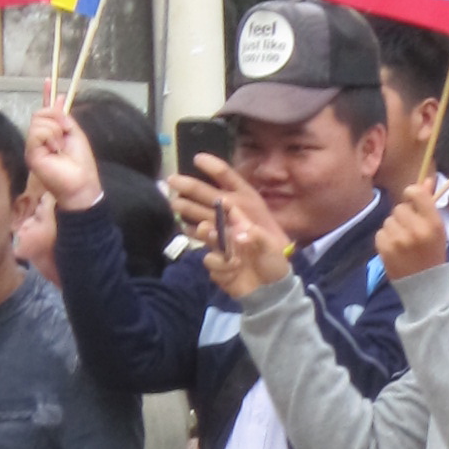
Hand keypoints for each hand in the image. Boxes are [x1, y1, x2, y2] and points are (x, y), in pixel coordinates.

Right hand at [28, 101, 101, 213]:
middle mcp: (39, 138)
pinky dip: (50, 136)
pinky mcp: (30, 153)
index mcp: (51, 133)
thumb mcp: (75, 133)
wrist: (81, 183)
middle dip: (56, 117)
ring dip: (55, 130)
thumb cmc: (80, 163)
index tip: (48, 80)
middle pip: (41, 113)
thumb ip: (65, 117)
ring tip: (60, 147)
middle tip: (65, 133)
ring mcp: (33, 146)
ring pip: (38, 121)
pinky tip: (55, 149)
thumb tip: (59, 97)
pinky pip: (38, 132)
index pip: (45, 111)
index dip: (46, 95)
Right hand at [173, 155, 288, 300]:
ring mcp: (222, 235)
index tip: (197, 159)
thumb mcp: (273, 247)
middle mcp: (232, 217)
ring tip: (176, 205)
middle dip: (190, 187)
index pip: (230, 182)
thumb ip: (256, 238)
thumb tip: (238, 234)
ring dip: (189, 211)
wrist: (269, 290)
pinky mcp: (215, 253)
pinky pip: (203, 246)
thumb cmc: (275, 261)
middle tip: (173, 181)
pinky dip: (199, 242)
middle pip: (208, 198)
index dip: (214, 169)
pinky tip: (185, 230)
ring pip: (201, 219)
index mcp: (248, 207)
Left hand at [375, 176, 448, 286]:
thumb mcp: (438, 229)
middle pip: (399, 207)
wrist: (424, 286)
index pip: (415, 193)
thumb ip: (429, 203)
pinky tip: (395, 249)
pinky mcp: (384, 249)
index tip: (412, 201)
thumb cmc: (433, 254)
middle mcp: (415, 230)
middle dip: (403, 216)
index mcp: (433, 223)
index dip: (412, 194)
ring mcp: (398, 240)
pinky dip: (386, 239)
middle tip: (410, 229)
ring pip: (389, 220)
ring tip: (403, 241)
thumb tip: (425, 180)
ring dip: (394, 227)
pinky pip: (380, 232)